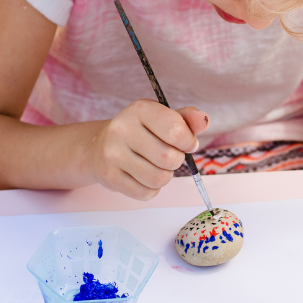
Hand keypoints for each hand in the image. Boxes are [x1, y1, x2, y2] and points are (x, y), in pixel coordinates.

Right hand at [89, 99, 209, 199]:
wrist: (99, 146)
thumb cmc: (140, 132)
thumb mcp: (162, 119)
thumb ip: (186, 120)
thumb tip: (204, 120)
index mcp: (140, 110)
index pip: (175, 130)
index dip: (189, 142)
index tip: (187, 144)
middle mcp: (122, 129)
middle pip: (169, 158)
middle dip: (176, 161)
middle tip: (168, 156)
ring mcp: (113, 154)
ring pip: (159, 179)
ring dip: (165, 176)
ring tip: (155, 166)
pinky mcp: (109, 176)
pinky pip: (146, 193)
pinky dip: (152, 189)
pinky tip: (142, 176)